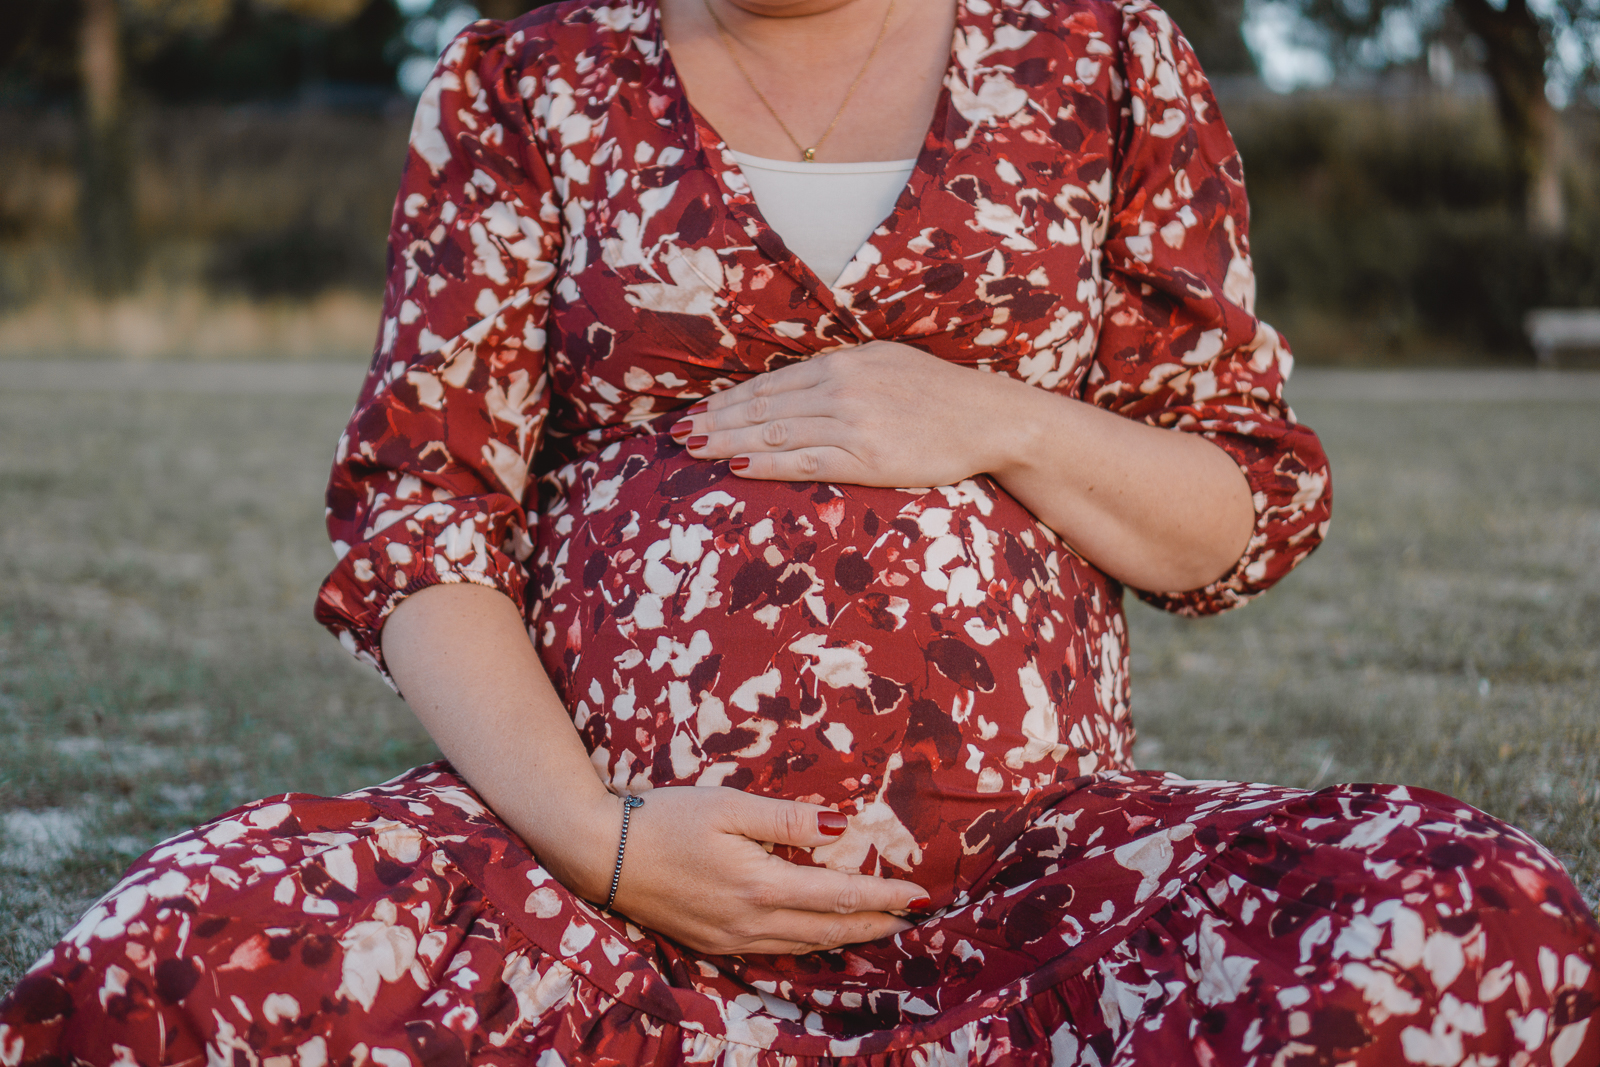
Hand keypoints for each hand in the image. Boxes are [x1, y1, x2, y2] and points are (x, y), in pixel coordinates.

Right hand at [599, 786, 928, 954]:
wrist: (601, 856)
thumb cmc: (663, 820)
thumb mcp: (728, 806)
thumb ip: (788, 820)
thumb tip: (843, 829)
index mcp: (761, 886)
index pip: (840, 897)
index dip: (884, 896)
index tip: (920, 892)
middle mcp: (751, 922)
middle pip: (830, 930)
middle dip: (876, 924)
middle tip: (913, 915)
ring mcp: (731, 939)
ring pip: (805, 946)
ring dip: (847, 937)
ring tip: (879, 926)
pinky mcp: (714, 943)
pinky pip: (777, 950)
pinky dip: (810, 944)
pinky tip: (820, 935)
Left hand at [670, 342, 1024, 487]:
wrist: (991, 418)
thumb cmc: (941, 396)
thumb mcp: (887, 364)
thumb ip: (843, 373)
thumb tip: (801, 386)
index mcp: (843, 362)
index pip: (771, 383)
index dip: (728, 399)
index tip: (696, 410)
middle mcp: (841, 387)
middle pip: (762, 406)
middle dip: (714, 419)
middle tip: (676, 432)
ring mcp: (852, 422)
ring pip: (773, 431)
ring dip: (725, 440)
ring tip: (691, 448)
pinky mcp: (866, 457)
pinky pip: (802, 460)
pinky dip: (763, 462)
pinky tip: (733, 466)